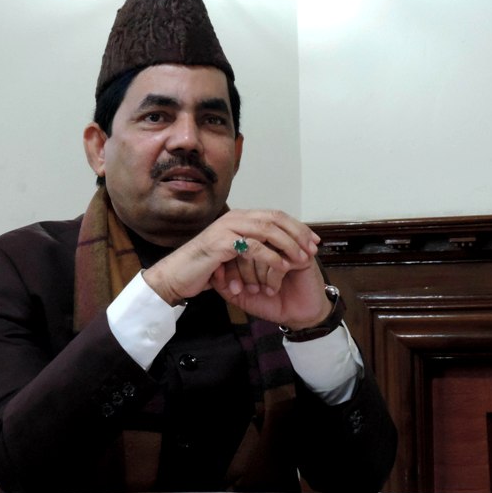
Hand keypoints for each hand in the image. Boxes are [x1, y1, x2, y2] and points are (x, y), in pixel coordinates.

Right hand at [142, 209, 331, 327]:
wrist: (176, 277)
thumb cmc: (204, 268)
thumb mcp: (232, 254)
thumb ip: (251, 246)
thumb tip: (278, 248)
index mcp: (239, 218)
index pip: (275, 216)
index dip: (298, 227)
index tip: (315, 241)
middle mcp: (235, 218)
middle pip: (275, 218)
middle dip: (298, 233)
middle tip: (314, 249)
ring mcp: (227, 228)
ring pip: (267, 230)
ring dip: (289, 245)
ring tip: (302, 259)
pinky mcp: (221, 243)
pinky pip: (253, 247)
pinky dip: (271, 257)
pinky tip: (283, 267)